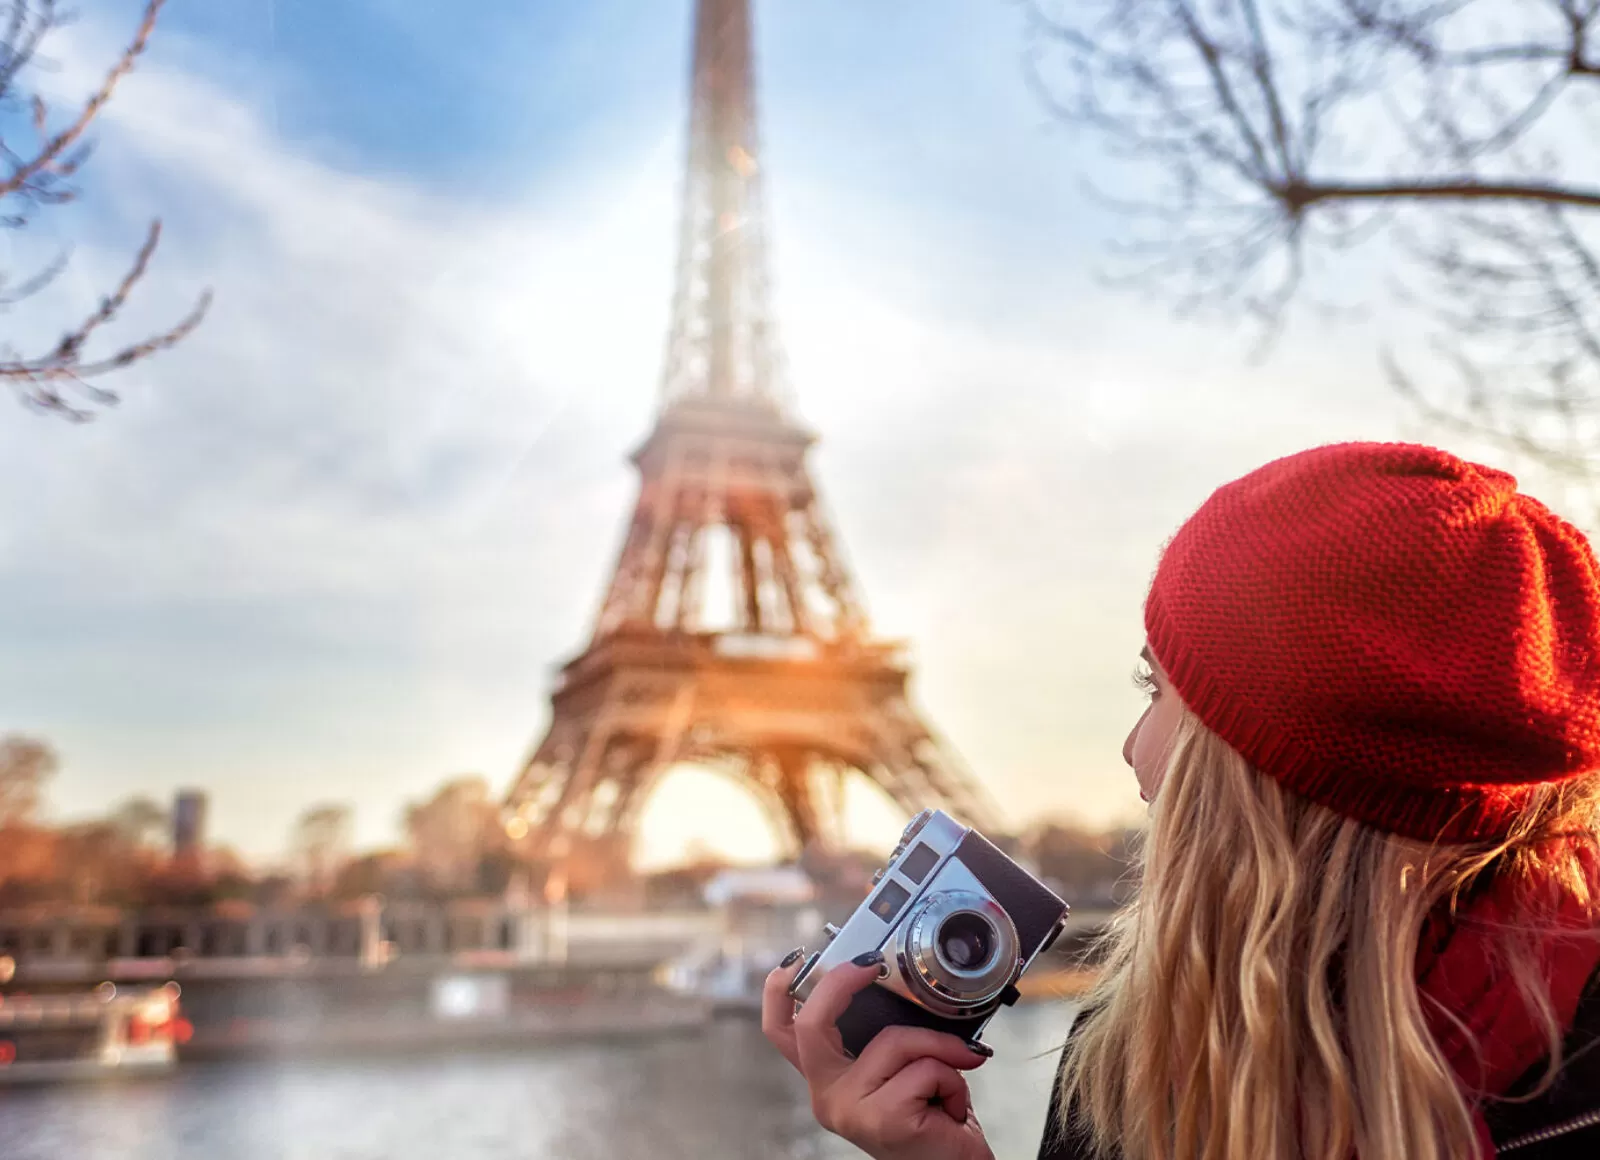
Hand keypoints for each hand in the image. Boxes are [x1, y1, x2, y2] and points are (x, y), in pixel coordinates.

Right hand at [762, 950, 996, 1159]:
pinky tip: (951, 1105)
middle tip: (874, 967)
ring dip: (939, 1047)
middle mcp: (827, 1096)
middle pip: (812, 1024)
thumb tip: (896, 984)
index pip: (782, 1032)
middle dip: (842, 982)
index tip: (801, 957)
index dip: (779, 989)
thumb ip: (884, 1034)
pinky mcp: (882, 1120)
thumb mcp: (898, 1066)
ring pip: (894, 1039)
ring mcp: (849, 1110)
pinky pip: (927, 1068)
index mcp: (827, 1078)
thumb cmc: (931, 1116)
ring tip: (951, 1076)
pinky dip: (953, 1078)